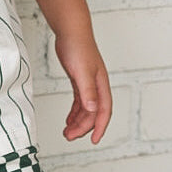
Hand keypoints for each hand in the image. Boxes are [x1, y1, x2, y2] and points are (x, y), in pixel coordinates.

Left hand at [54, 29, 112, 144]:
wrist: (71, 31)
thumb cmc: (78, 47)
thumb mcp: (82, 71)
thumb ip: (87, 91)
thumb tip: (92, 109)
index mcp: (101, 85)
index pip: (104, 111)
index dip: (100, 127)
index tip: (94, 140)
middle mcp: (97, 86)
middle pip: (93, 113)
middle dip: (83, 127)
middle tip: (70, 137)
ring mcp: (88, 83)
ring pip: (86, 109)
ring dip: (78, 122)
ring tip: (67, 132)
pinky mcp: (79, 80)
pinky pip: (79, 101)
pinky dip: (74, 112)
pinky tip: (68, 119)